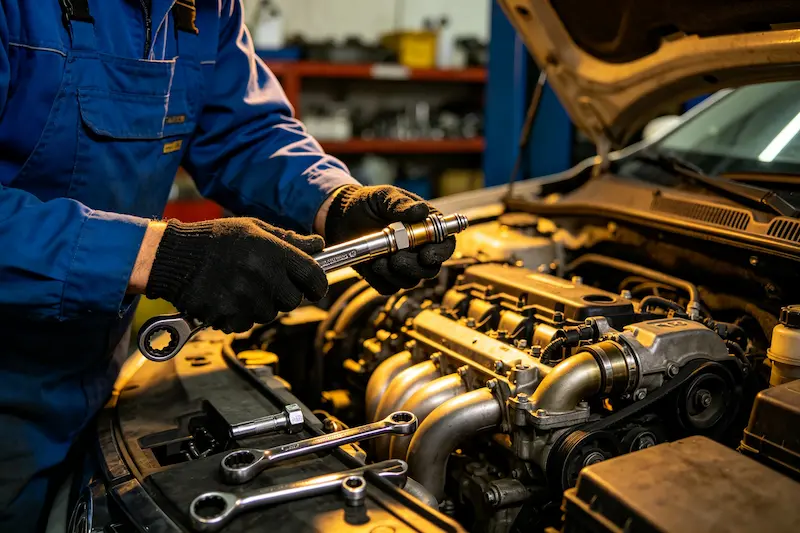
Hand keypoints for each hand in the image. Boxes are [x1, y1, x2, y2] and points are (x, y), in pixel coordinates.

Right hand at [143, 218, 327, 332]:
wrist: (172, 255)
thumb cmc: (214, 239)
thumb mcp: (254, 228)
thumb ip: (288, 240)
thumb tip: (319, 244)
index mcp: (272, 251)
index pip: (313, 276)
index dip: (318, 285)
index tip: (315, 288)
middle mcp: (261, 275)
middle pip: (292, 301)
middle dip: (284, 295)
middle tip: (267, 283)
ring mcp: (243, 298)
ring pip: (268, 314)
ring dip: (260, 306)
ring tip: (240, 286)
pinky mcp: (226, 315)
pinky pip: (245, 324)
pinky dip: (239, 317)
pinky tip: (227, 299)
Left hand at [324, 185, 455, 294]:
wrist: (341, 215)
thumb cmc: (368, 202)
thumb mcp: (384, 196)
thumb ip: (400, 203)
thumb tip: (420, 211)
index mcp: (427, 228)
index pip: (446, 245)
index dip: (441, 253)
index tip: (426, 254)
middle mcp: (419, 249)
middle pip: (430, 269)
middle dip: (414, 268)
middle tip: (396, 258)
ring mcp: (402, 264)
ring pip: (410, 281)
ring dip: (396, 275)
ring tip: (378, 261)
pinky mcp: (384, 276)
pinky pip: (388, 288)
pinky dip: (380, 280)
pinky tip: (370, 266)